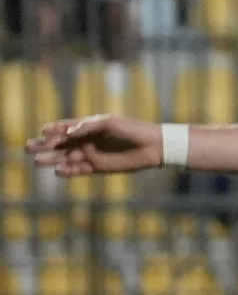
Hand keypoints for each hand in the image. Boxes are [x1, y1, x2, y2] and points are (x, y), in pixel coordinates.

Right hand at [26, 115, 161, 175]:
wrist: (153, 146)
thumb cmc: (133, 130)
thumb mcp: (109, 124)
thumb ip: (87, 127)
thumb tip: (66, 134)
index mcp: (90, 127)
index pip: (67, 128)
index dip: (54, 129)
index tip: (42, 131)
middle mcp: (88, 141)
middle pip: (61, 144)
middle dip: (45, 145)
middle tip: (28, 147)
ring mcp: (92, 154)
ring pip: (66, 158)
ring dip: (52, 159)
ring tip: (36, 161)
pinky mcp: (98, 167)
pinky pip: (78, 170)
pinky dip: (68, 171)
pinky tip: (57, 171)